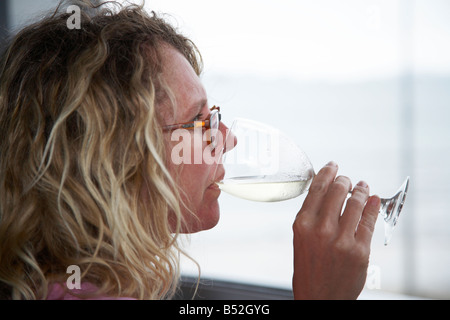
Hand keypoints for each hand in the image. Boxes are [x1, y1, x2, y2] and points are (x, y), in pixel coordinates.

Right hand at [292, 161, 380, 299]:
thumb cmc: (308, 269)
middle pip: (337, 190)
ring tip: (363, 186)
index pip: (317, 188)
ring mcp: (341, 240)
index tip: (333, 165)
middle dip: (345, 180)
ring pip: (356, 202)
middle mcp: (320, 229)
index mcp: (302, 224)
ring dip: (361, 190)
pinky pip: (369, 220)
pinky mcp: (359, 251)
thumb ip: (311, 215)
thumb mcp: (300, 239)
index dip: (328, 172)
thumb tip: (326, 191)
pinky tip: (373, 199)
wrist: (319, 298)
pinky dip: (372, 206)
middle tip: (348, 179)